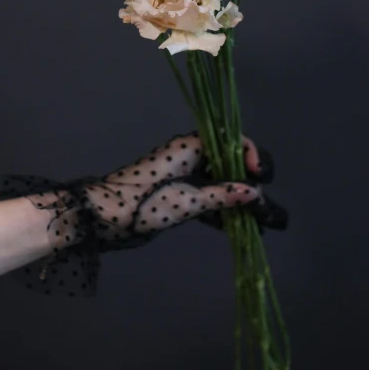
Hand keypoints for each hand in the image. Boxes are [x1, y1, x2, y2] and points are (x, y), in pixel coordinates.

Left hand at [19, 131, 285, 253]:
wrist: (101, 217)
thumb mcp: (186, 202)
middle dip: (250, 183)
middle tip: (267, 208)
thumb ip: (222, 196)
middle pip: (230, 163)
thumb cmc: (142, 204)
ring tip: (262, 223)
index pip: (232, 141)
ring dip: (238, 201)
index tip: (258, 178)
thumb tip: (255, 193)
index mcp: (190, 147)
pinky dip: (222, 210)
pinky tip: (238, 228)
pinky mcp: (177, 193)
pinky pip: (207, 196)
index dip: (251, 156)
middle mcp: (189, 155)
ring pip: (220, 182)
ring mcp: (183, 174)